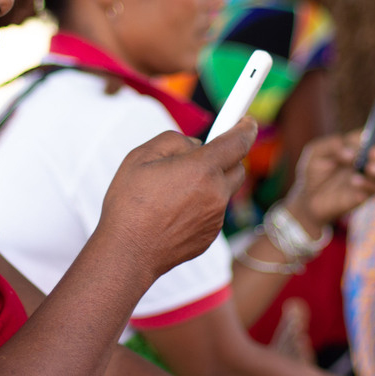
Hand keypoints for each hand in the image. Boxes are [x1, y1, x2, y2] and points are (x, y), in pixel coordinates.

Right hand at [98, 119, 255, 280]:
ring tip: (173, 191)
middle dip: (225, 159)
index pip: (237, 142)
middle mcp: (216, 194)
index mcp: (201, 170)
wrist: (127, 253)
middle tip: (200, 158)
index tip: (248, 122)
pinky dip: (200, 206)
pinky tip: (172, 212)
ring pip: (222, 191)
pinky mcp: (209, 236)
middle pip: (237, 168)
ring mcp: (215, 219)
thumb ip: (173, 141)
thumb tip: (195, 146)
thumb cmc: (129, 204)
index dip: (246, 128)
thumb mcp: (141, 156)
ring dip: (208, 184)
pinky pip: (212, 212)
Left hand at [285, 132, 374, 227]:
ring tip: (370, 168)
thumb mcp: (316, 151)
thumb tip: (350, 151)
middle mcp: (372, 159)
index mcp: (362, 143)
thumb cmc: (314, 169)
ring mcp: (372, 178)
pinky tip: (354, 181)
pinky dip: (368, 183)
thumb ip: (332, 145)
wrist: (308, 197)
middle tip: (374, 153)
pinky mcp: (368, 194)